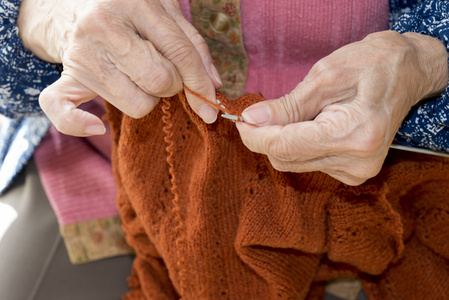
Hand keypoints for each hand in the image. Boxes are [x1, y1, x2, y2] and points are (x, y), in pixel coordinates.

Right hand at [18, 0, 221, 135]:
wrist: (79, 5)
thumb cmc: (131, 12)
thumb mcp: (166, 13)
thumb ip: (193, 45)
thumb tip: (213, 85)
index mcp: (134, 3)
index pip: (179, 52)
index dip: (200, 82)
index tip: (210, 102)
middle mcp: (104, 27)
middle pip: (159, 80)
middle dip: (172, 85)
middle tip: (164, 74)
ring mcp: (83, 53)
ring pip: (136, 104)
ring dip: (147, 99)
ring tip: (139, 79)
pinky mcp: (68, 76)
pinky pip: (63, 110)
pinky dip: (79, 124)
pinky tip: (98, 124)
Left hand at [237, 31, 448, 184]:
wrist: (405, 75)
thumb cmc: (369, 66)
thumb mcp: (324, 77)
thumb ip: (286, 105)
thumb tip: (251, 119)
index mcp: (354, 135)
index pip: (286, 147)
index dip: (256, 136)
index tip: (241, 121)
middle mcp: (357, 162)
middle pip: (287, 159)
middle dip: (265, 138)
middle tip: (256, 115)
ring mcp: (356, 172)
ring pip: (294, 163)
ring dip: (282, 141)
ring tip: (296, 113)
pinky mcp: (353, 173)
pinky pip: (308, 163)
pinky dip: (298, 146)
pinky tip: (310, 126)